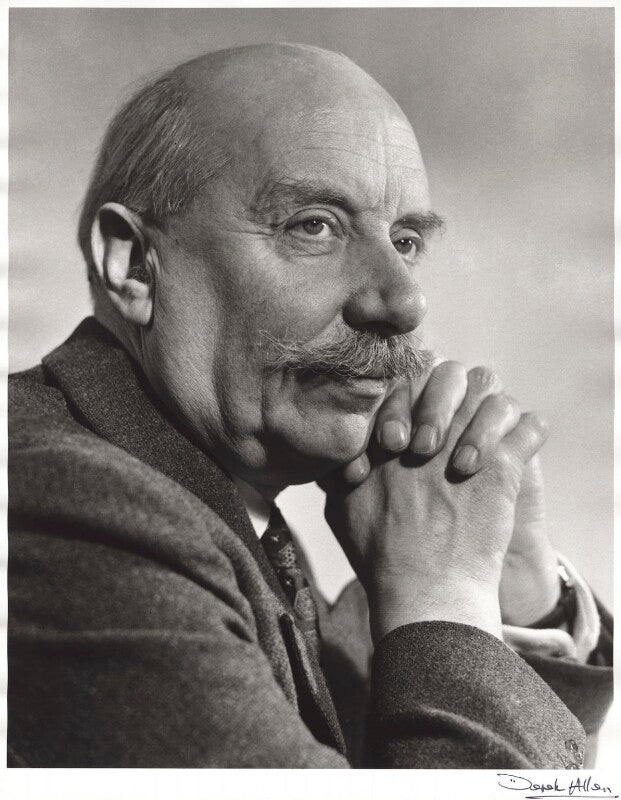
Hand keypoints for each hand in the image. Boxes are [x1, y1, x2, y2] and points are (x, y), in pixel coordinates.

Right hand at [321, 374, 548, 643]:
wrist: (425, 594)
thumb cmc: (381, 558)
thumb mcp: (340, 509)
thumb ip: (338, 473)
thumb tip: (338, 457)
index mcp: (390, 436)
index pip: (409, 381)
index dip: (413, 399)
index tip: (412, 437)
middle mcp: (429, 433)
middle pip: (452, 373)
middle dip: (452, 394)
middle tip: (450, 434)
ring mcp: (466, 446)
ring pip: (493, 392)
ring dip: (491, 411)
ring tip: (488, 439)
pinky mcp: (503, 469)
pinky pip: (530, 426)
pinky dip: (528, 433)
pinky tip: (519, 450)